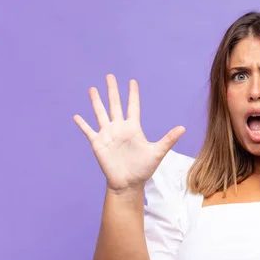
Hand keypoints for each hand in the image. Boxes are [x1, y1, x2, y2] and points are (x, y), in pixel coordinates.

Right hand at [73, 74, 184, 193]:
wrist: (128, 183)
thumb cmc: (144, 169)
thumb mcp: (157, 152)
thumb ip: (168, 139)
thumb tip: (183, 128)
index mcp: (133, 128)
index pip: (133, 106)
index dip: (133, 94)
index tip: (132, 81)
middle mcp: (120, 128)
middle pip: (115, 105)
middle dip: (112, 90)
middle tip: (110, 76)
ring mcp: (108, 135)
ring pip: (100, 113)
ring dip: (96, 101)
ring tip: (93, 89)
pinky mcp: (98, 144)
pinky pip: (89, 131)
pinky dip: (82, 124)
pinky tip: (76, 116)